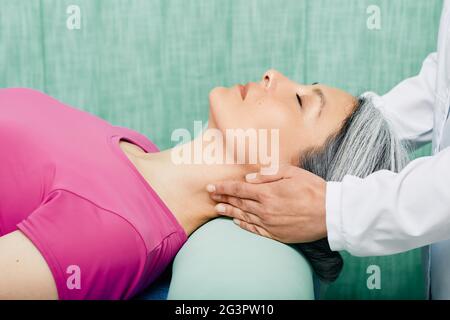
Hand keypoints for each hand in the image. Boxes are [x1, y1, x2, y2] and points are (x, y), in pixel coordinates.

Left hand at [207, 165, 326, 242]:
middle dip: (222, 198)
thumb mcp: (291, 172)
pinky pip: (255, 230)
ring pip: (244, 216)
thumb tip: (248, 178)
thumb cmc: (312, 188)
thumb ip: (268, 174)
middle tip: (210, 196)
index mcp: (267, 192)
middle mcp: (264, 209)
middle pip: (238, 202)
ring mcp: (270, 223)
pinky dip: (244, 225)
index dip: (223, 187)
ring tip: (217, 209)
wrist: (330, 213)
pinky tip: (237, 222)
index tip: (211, 187)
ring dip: (229, 212)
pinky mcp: (276, 234)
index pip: (238, 189)